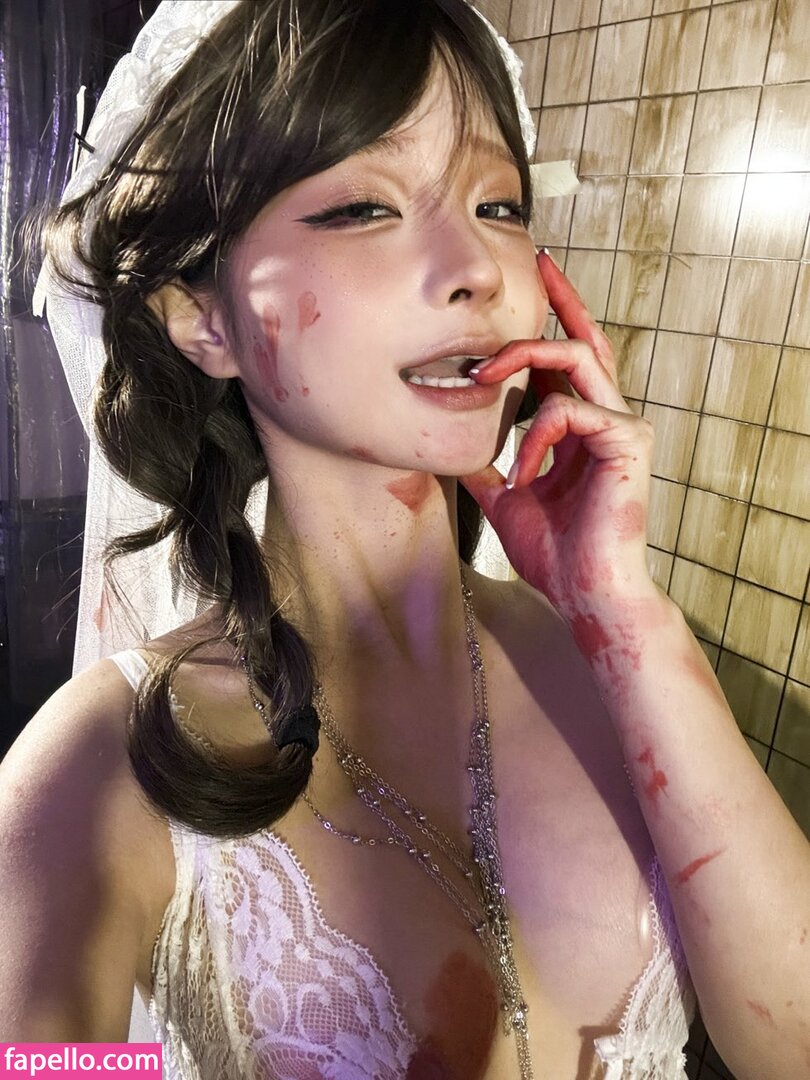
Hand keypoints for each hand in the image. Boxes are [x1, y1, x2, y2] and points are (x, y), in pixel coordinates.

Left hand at [459, 250, 655, 613]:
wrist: (584, 593)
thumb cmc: (555, 553)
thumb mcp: (506, 500)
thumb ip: (488, 468)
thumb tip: (453, 451)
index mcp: (580, 428)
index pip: (570, 360)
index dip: (555, 317)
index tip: (538, 276)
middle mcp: (606, 418)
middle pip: (584, 341)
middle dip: (559, 300)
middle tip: (533, 267)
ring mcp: (622, 426)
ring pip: (578, 358)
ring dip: (525, 356)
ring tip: (484, 373)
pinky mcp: (628, 441)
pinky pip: (570, 410)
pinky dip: (535, 436)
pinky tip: (523, 473)